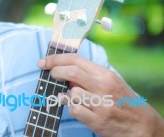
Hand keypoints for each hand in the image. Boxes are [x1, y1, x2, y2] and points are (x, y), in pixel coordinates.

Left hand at [38, 53, 163, 136]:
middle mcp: (103, 87)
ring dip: (67, 95)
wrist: (141, 125)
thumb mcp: (110, 81)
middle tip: (51, 75)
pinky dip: (71, 109)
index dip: (55, 59)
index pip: (75, 59)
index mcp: (105, 74)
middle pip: (71, 72)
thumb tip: (63, 71)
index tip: (43, 62)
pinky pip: (74, 110)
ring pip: (71, 93)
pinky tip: (77, 109)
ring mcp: (101, 105)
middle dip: (55, 72)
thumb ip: (88, 75)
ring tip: (74, 98)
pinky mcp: (97, 121)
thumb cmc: (122, 100)